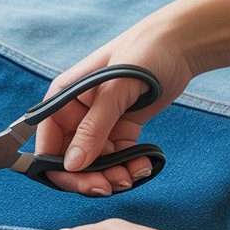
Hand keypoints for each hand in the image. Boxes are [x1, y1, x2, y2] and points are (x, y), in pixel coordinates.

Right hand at [35, 14, 193, 194]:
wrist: (180, 43)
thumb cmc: (143, 53)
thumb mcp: (115, 90)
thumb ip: (93, 128)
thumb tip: (71, 165)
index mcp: (64, 99)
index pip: (48, 143)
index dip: (60, 169)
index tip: (85, 183)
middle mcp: (77, 113)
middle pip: (72, 159)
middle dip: (90, 176)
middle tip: (112, 186)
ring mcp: (100, 122)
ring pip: (96, 163)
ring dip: (113, 175)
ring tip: (134, 175)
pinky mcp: (122, 127)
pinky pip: (118, 157)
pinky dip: (129, 166)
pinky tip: (144, 165)